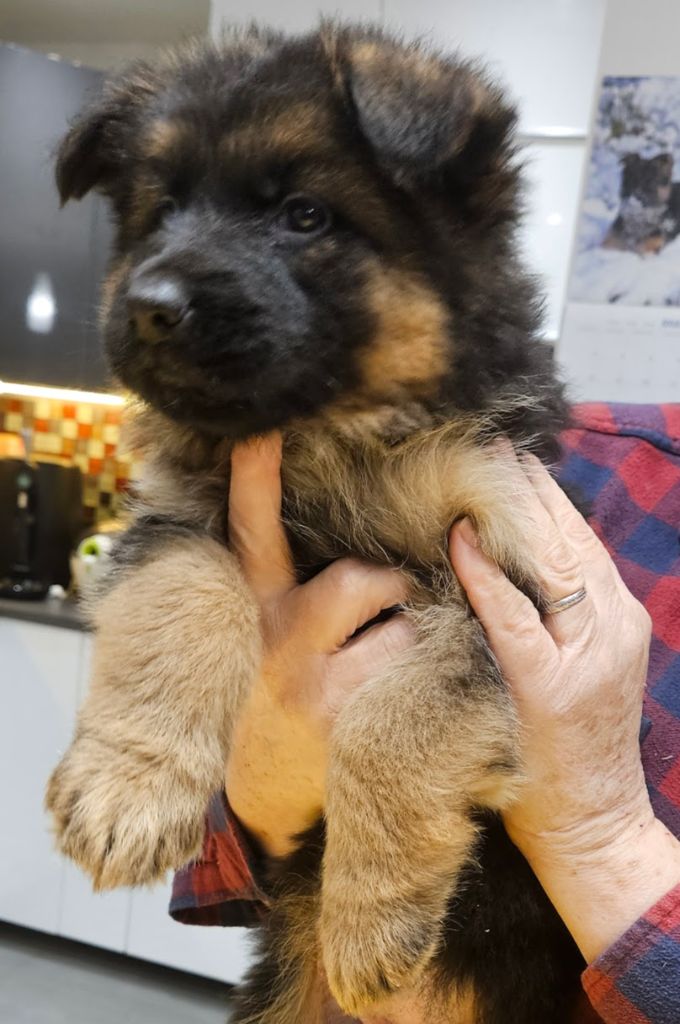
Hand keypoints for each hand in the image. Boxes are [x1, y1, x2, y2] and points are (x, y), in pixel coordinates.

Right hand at [225, 434, 413, 856]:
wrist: (273, 801)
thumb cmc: (282, 703)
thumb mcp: (272, 641)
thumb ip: (300, 593)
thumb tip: (361, 545)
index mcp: (259, 613)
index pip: (253, 537)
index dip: (254, 483)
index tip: (260, 432)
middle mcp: (280, 646)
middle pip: (355, 580)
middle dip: (396, 585)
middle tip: (403, 602)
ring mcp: (318, 693)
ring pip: (401, 630)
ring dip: (419, 635)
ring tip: (406, 660)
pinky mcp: (353, 730)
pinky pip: (420, 678)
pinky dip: (435, 674)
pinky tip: (426, 691)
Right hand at [449, 452, 679, 960]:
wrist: (588, 823)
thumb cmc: (542, 773)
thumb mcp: (513, 691)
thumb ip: (498, 611)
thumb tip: (467, 545)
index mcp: (585, 640)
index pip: (541, 558)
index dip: (502, 519)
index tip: (470, 480)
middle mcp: (612, 625)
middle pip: (568, 541)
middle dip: (532, 493)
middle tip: (496, 448)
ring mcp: (621, 628)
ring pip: (581, 549)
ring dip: (548, 505)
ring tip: (516, 465)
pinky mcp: (618, 634)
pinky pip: (587, 570)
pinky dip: (561, 535)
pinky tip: (540, 516)